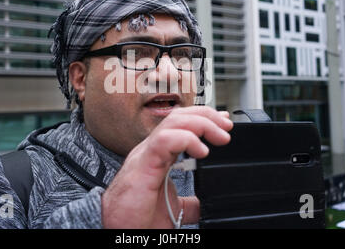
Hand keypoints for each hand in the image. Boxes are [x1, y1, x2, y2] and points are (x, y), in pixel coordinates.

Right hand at [101, 106, 232, 227]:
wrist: (116, 228)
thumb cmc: (137, 216)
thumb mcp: (173, 207)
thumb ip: (188, 201)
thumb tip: (204, 203)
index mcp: (159, 155)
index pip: (181, 124)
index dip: (204, 118)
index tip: (224, 123)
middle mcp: (152, 149)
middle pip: (180, 116)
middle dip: (207, 116)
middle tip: (227, 127)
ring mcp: (146, 153)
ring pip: (173, 122)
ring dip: (201, 124)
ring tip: (220, 137)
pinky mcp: (143, 164)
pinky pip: (163, 140)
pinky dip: (186, 140)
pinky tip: (201, 150)